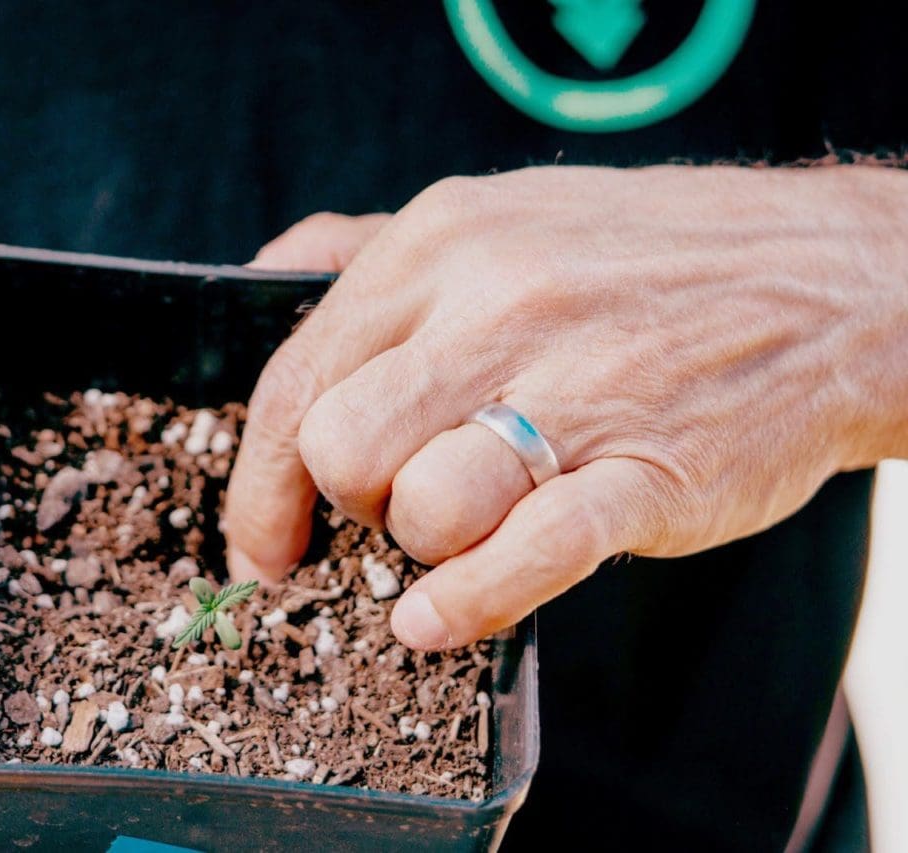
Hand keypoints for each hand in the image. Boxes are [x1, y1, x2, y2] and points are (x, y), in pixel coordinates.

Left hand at [224, 166, 907, 648]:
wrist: (830, 282)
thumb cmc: (645, 260)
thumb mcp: (498, 211)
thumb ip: (369, 246)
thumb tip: (266, 277)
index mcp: (440, 241)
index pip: (296, 376)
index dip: (256, 479)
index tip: (260, 537)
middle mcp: (495, 305)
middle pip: (340, 450)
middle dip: (349, 504)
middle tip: (393, 506)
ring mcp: (575, 387)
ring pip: (421, 507)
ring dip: (424, 544)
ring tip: (471, 522)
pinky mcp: (645, 470)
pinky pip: (524, 554)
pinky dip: (464, 603)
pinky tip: (437, 618)